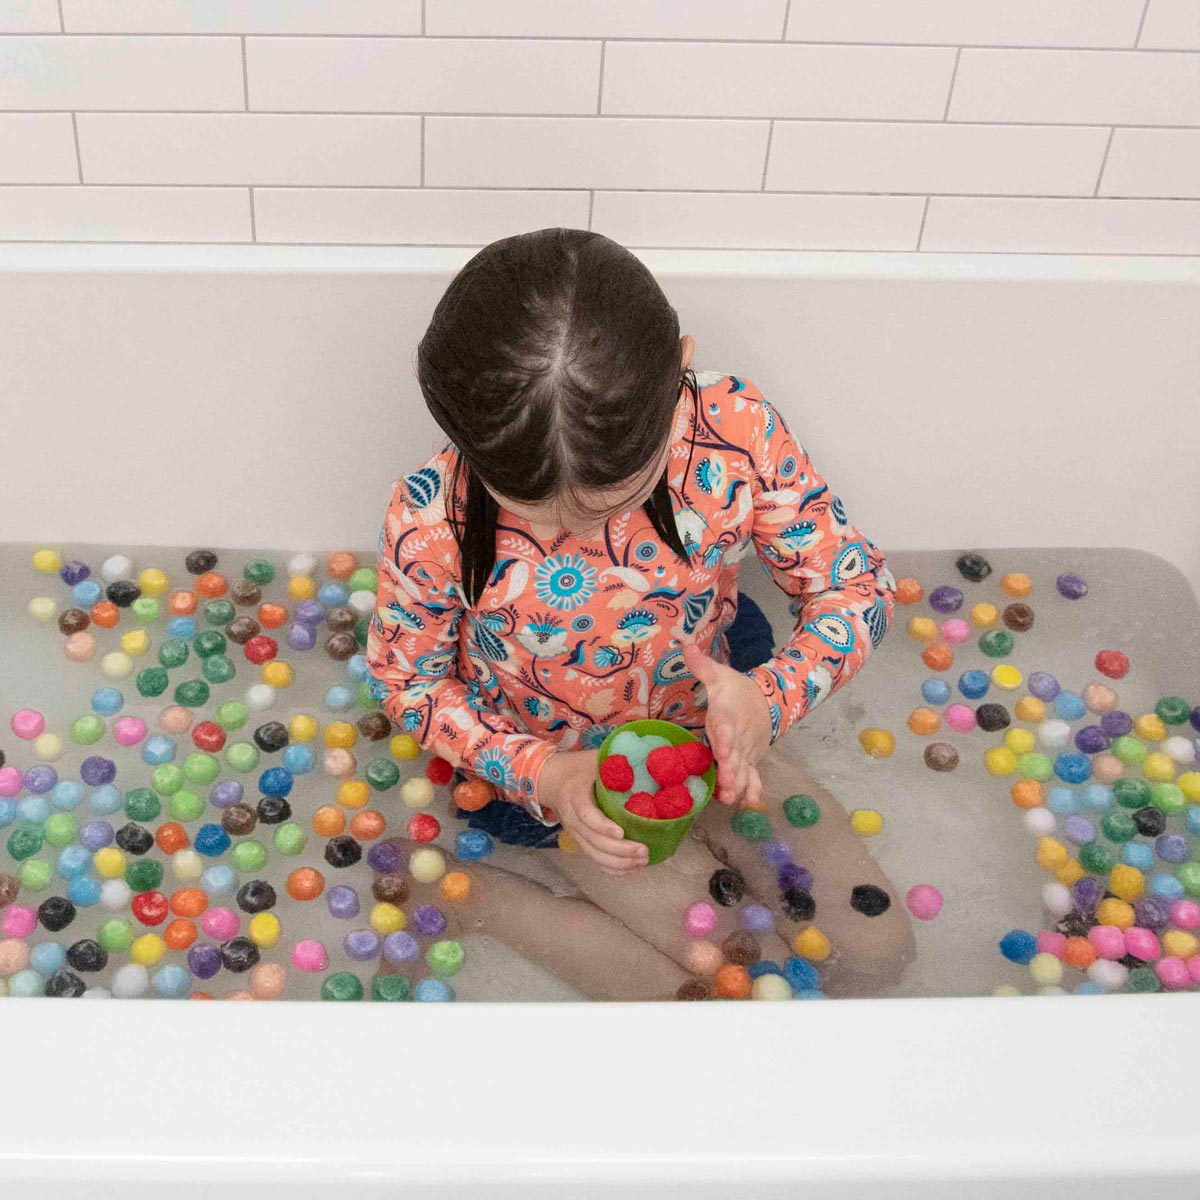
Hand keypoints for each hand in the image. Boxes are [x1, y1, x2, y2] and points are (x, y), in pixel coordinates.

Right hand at [538, 749, 648, 876]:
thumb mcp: (596, 758)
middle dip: (619, 851)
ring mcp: (575, 832)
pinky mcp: (580, 840)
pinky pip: (594, 859)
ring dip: (618, 863)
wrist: (553, 779)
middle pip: (592, 840)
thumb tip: (651, 757)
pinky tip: (631, 870)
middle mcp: (572, 817)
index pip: (586, 814)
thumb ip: (617, 760)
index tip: (621, 832)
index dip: (602, 825)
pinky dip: (611, 869)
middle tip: (644, 850)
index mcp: (575, 793)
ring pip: (593, 854)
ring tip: (642, 861)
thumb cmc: (580, 767)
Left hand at [683, 644, 771, 805]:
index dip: (725, 738)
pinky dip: (751, 789)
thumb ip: (702, 665)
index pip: (727, 727)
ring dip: (738, 784)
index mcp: (729, 715)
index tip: (722, 749)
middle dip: (731, 770)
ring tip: (729, 799)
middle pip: (736, 755)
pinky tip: (744, 805)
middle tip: (725, 785)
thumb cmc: (736, 689)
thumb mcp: (720, 675)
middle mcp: (740, 736)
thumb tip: (684, 644)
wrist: (769, 699)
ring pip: (744, 769)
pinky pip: (754, 777)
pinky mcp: (752, 760)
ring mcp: (747, 751)